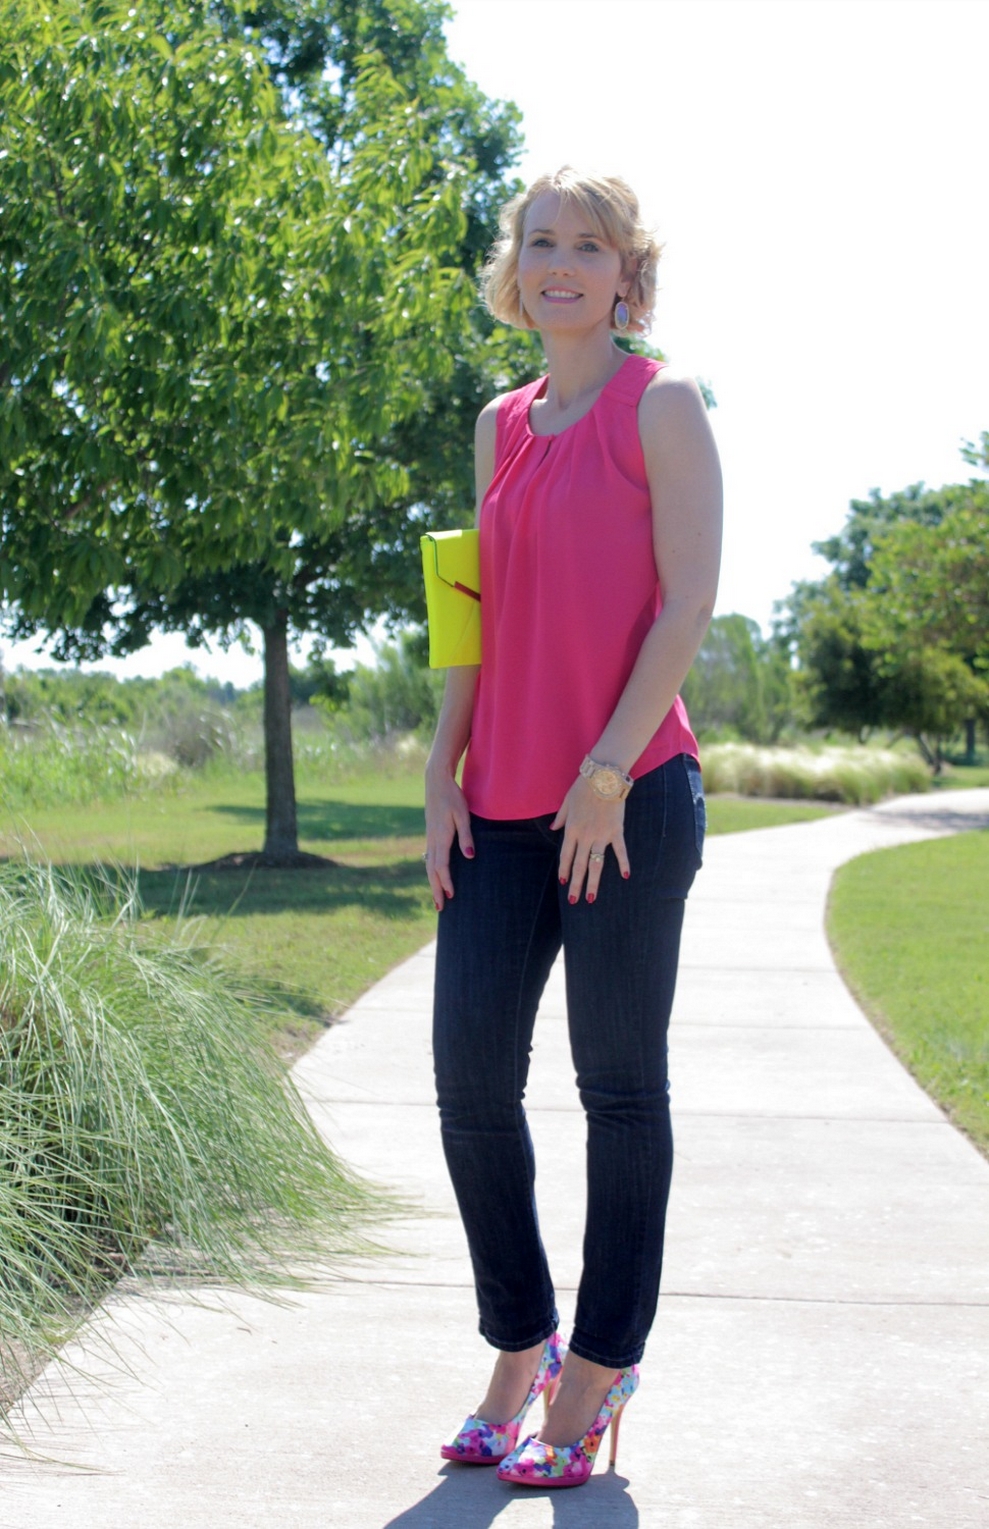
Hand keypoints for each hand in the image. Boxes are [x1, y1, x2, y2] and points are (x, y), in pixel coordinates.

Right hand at [424, 767, 474, 911]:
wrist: (436, 781)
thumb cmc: (453, 796)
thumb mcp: (463, 815)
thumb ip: (467, 836)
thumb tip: (470, 857)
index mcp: (441, 836)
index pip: (441, 865)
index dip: (446, 882)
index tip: (451, 895)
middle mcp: (432, 839)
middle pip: (431, 870)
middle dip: (436, 889)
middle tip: (440, 908)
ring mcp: (429, 837)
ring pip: (429, 865)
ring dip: (432, 882)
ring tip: (436, 897)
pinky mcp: (430, 834)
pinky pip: (429, 857)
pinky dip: (431, 871)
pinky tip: (435, 876)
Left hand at [551, 777, 630, 904]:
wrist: (604, 777)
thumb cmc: (583, 787)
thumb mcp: (566, 801)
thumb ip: (560, 817)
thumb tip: (553, 828)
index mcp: (572, 829)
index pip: (566, 855)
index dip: (564, 870)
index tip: (563, 882)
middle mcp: (585, 836)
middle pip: (580, 865)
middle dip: (576, 884)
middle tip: (575, 901)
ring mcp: (601, 835)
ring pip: (597, 864)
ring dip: (594, 882)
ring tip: (592, 897)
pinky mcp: (616, 831)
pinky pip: (620, 851)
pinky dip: (623, 863)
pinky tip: (626, 876)